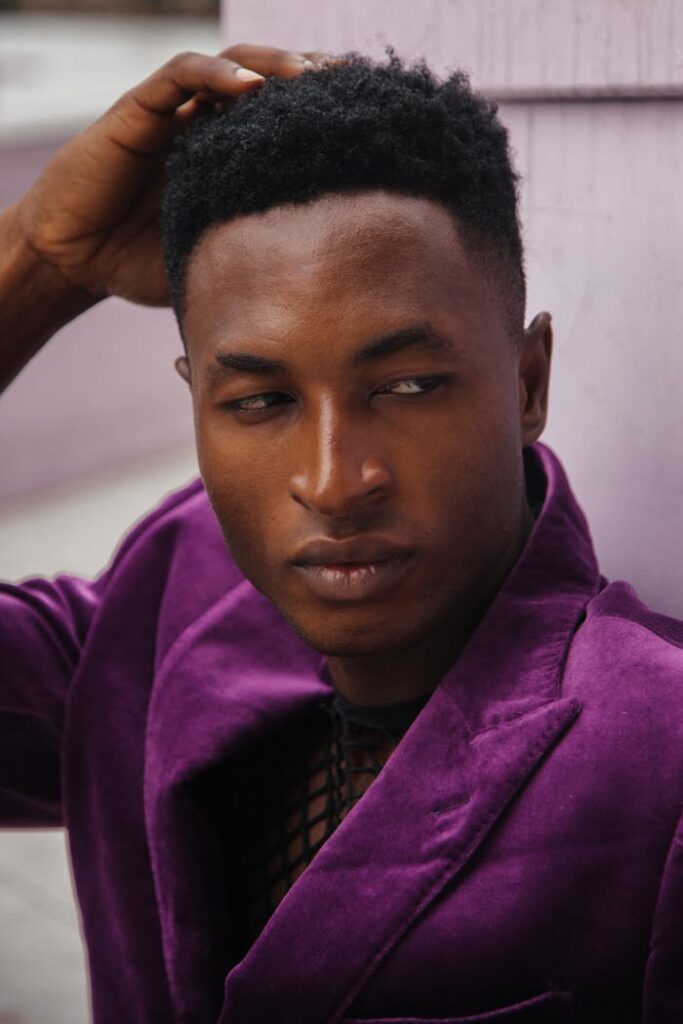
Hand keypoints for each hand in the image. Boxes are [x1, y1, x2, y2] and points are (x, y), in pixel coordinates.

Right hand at [12, 44, 329, 306]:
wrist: (78, 261)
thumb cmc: (143, 264)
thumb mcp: (215, 260)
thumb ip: (256, 254)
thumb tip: (322, 281)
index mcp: (228, 158)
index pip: (285, 123)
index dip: (324, 118)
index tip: (372, 124)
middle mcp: (204, 125)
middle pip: (269, 84)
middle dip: (313, 81)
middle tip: (356, 87)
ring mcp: (173, 113)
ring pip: (231, 66)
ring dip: (274, 65)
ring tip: (312, 77)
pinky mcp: (139, 110)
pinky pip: (180, 75)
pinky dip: (215, 72)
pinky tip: (251, 83)